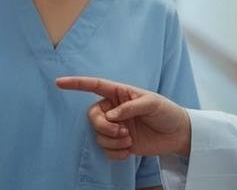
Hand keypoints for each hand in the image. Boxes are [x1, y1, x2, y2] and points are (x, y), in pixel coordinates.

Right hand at [56, 76, 191, 159]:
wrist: (177, 134)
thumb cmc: (166, 112)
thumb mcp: (152, 103)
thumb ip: (130, 107)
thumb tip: (111, 115)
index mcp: (120, 93)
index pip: (94, 86)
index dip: (76, 84)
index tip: (59, 83)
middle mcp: (114, 109)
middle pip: (93, 116)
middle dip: (103, 127)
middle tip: (121, 132)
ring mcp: (116, 127)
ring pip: (98, 135)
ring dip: (112, 141)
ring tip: (129, 140)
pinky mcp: (119, 143)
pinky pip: (105, 149)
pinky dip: (115, 153)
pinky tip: (128, 151)